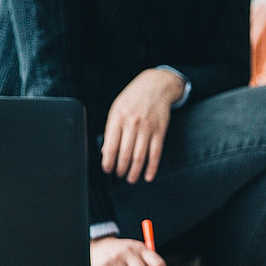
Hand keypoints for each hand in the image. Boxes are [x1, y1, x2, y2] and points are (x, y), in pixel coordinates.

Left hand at [101, 69, 185, 183]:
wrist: (155, 85)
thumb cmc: (133, 98)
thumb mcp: (117, 109)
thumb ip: (111, 129)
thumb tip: (105, 151)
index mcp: (118, 118)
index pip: (110, 145)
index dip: (107, 161)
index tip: (107, 169)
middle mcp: (132, 123)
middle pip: (125, 154)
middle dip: (121, 169)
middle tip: (119, 175)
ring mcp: (147, 128)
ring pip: (140, 156)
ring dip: (134, 171)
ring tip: (131, 179)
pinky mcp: (159, 131)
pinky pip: (155, 153)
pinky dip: (152, 167)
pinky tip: (148, 176)